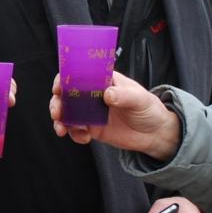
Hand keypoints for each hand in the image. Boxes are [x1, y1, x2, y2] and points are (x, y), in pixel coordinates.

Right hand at [49, 70, 181, 157]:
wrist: (154, 134)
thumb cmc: (149, 108)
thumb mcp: (140, 99)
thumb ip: (123, 95)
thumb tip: (107, 94)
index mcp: (103, 80)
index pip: (79, 74)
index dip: (65, 78)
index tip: (59, 87)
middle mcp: (93, 94)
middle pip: (66, 94)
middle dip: (57, 102)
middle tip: (57, 112)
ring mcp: (91, 112)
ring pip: (67, 113)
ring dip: (60, 120)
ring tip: (61, 129)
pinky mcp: (92, 128)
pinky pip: (76, 130)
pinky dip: (74, 134)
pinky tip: (84, 138)